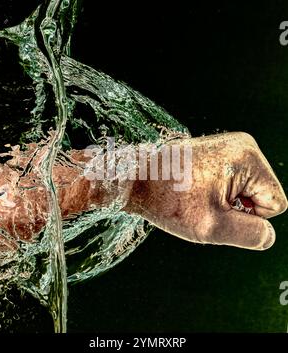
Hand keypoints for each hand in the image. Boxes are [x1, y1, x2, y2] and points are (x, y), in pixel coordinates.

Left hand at [126, 132, 287, 249]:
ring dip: (227, 202)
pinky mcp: (219, 151)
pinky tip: (198, 190)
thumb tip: (269, 234)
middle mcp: (243, 145)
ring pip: (248, 190)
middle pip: (262, 194)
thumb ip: (252, 235)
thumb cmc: (169, 201)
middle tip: (204, 203)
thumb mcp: (212, 227)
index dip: (248, 218)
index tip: (215, 209)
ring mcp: (230, 146)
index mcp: (248, 158)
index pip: (275, 204)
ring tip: (199, 196)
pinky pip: (235, 182)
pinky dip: (220, 192)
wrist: (137, 179)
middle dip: (236, 208)